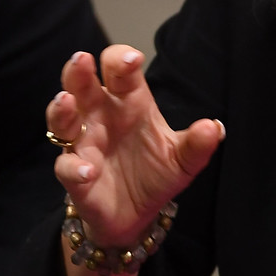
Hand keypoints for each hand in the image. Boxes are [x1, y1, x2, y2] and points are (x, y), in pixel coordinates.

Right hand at [48, 48, 222, 248]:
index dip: (121, 60)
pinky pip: (67, 166)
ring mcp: (84, 143)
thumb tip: (214, 127)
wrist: (137, 215)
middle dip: (78, 71)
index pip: (119, 71)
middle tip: (82, 60)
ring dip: (61, 109)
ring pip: (62, 118)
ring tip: (66, 101)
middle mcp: (100, 116)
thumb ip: (196, 145)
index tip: (131, 60)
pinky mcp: (74, 174)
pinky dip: (74, 167)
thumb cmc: (155, 174)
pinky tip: (88, 170)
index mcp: (128, 103)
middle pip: (82, 85)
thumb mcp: (181, 160)